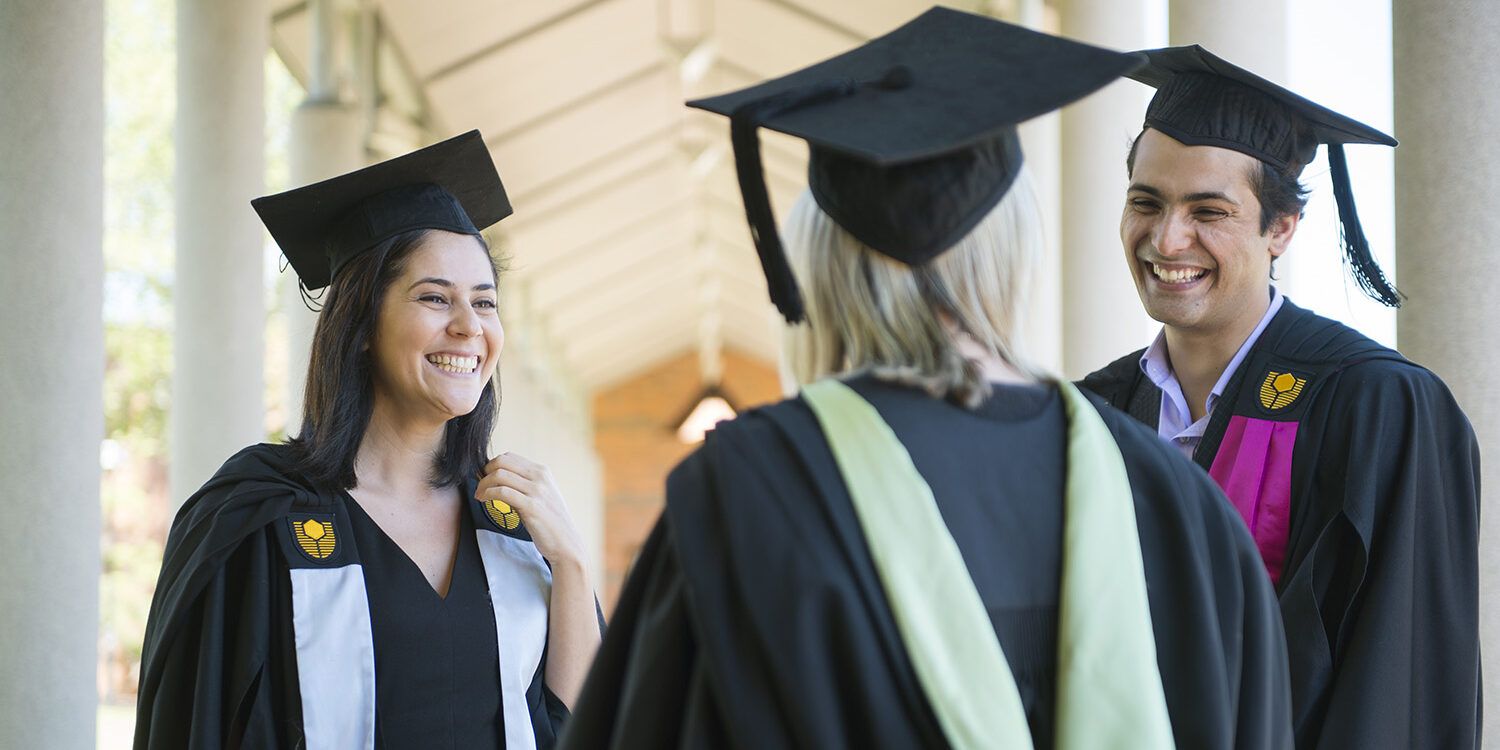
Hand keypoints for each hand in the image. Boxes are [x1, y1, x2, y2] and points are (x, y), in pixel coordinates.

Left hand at [475, 452, 585, 567]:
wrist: (567, 543)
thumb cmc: (551, 522)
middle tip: (480, 486)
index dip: (492, 465)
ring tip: (480, 495)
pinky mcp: (531, 506)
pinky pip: (502, 492)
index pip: (509, 457)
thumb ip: (524, 485)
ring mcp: (537, 491)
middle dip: (485, 473)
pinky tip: (484, 501)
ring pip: (499, 475)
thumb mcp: (542, 496)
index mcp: (543, 472)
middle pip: (502, 462)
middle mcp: (540, 477)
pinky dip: (488, 494)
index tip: (485, 478)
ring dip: (483, 484)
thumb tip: (498, 479)